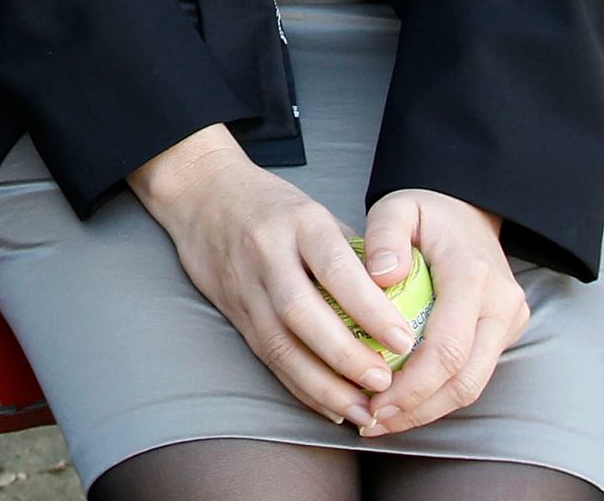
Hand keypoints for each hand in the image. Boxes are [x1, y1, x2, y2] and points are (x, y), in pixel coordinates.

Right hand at [129, 126, 415, 427]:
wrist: (200, 192)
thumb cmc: (269, 202)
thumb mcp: (314, 211)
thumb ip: (352, 254)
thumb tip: (403, 300)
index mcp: (298, 222)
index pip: (335, 268)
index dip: (370, 308)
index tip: (403, 340)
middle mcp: (267, 253)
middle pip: (302, 313)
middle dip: (345, 356)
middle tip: (385, 383)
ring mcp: (246, 285)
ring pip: (280, 343)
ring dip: (324, 386)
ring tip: (363, 412)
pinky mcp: (234, 311)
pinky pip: (268, 356)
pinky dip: (301, 387)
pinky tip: (332, 406)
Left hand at [356, 190, 527, 436]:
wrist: (468, 209)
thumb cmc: (425, 210)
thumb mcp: (396, 206)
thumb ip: (385, 234)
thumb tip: (380, 277)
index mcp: (473, 275)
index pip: (448, 346)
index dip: (413, 383)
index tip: (374, 399)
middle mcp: (500, 304)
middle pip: (465, 378)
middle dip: (418, 408)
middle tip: (371, 422)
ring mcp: (508, 321)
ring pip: (473, 385)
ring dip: (427, 409)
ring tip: (381, 420)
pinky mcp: (504, 333)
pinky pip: (473, 374)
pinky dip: (438, 394)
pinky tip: (402, 401)